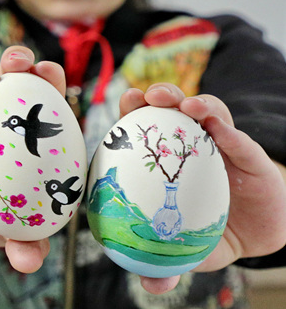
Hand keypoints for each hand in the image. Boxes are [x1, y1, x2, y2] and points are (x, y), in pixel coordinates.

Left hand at [119, 83, 285, 294]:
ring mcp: (221, 145)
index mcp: (165, 158)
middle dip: (157, 95)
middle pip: (171, 109)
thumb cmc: (209, 233)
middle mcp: (191, 143)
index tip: (124, 102)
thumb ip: (168, 266)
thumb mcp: (187, 249)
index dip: (130, 111)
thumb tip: (150, 286)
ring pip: (206, 112)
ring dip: (193, 103)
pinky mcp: (250, 155)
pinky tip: (218, 130)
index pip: (143, 127)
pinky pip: (239, 139)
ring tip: (183, 106)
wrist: (256, 236)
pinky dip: (227, 131)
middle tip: (146, 96)